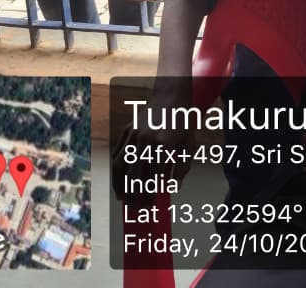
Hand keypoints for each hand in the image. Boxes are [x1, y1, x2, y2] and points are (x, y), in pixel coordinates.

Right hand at [113, 87, 200, 201]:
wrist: (170, 97)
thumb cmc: (182, 123)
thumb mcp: (189, 145)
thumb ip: (183, 167)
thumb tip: (173, 188)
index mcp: (164, 144)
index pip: (154, 176)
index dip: (151, 193)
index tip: (151, 205)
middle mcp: (146, 140)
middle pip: (135, 175)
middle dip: (134, 195)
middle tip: (136, 208)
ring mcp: (133, 135)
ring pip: (120, 166)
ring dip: (120, 186)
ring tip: (124, 200)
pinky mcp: (126, 131)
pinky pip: (117, 154)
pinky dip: (116, 171)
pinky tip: (119, 183)